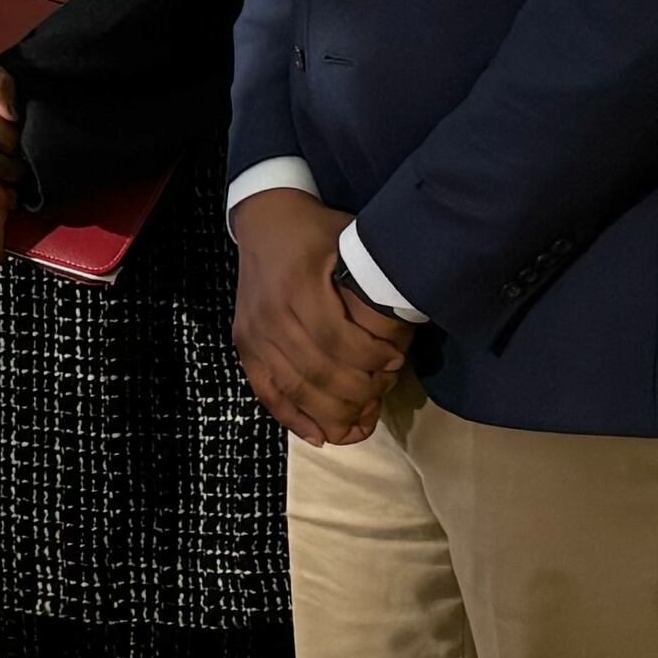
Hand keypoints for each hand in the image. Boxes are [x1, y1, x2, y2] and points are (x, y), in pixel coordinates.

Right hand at [230, 187, 414, 444]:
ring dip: (330, 413)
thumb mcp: (350, 239)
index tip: (396, 363)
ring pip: (294, 388)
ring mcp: (254, 333)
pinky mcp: (244, 346)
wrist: (263, 221)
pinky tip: (318, 435)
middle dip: (355, 392)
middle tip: (381, 395)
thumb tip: (414, 312)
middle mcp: (271, 314)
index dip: (369, 359)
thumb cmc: (316, 231)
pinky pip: (266, 391)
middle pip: (316, 370)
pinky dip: (292, 418)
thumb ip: (375, 275)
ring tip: (359, 424)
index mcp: (299, 285)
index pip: (335, 339)